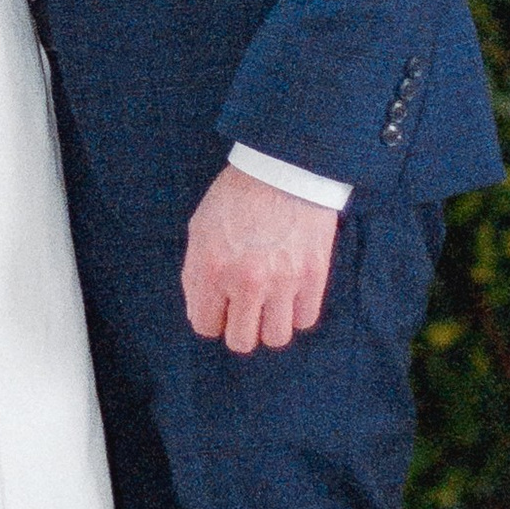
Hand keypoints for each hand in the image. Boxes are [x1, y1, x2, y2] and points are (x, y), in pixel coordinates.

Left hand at [182, 165, 338, 355]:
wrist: (284, 167)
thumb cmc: (237, 194)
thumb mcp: (200, 228)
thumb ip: (196, 273)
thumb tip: (200, 310)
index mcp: (211, 268)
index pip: (205, 326)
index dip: (212, 318)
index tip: (220, 306)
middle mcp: (245, 282)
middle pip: (241, 341)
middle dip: (239, 327)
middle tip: (245, 307)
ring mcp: (282, 281)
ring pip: (275, 337)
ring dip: (270, 324)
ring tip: (270, 302)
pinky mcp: (313, 276)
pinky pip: (304, 319)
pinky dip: (296, 312)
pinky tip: (291, 293)